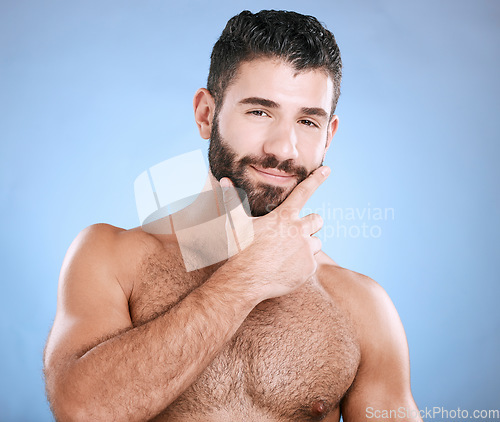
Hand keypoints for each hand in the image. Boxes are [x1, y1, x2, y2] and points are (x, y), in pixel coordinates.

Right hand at [220, 166, 329, 300]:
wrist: (245, 281)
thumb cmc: (239, 250)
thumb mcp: (236, 224)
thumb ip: (232, 200)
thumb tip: (223, 179)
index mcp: (283, 216)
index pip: (303, 192)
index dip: (316, 179)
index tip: (327, 170)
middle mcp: (299, 230)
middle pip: (317, 220)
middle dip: (309, 225)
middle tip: (293, 235)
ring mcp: (306, 249)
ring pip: (316, 243)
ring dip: (306, 247)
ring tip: (286, 255)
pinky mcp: (310, 267)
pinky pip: (313, 263)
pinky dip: (303, 265)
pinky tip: (287, 269)